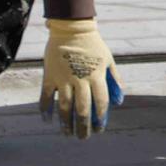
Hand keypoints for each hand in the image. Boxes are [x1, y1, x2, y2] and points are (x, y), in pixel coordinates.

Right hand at [39, 18, 123, 139]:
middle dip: (83, 126)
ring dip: (66, 123)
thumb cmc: (93, 45)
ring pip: (65, 106)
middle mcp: (81, 79)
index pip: (100, 102)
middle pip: (82, 109)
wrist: (71, 28)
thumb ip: (114, 80)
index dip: (100, 118)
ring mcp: (64, 78)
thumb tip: (119, 101)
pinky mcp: (50, 76)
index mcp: (97, 76)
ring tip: (67, 134)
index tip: (99, 129)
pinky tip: (47, 120)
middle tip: (83, 137)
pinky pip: (46, 96)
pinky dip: (46, 109)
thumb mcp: (108, 60)